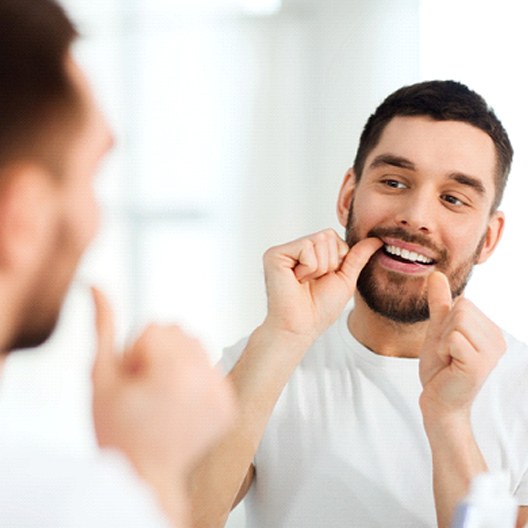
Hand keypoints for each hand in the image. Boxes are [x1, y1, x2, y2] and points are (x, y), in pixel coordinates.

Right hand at [91, 288, 234, 481]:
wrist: (144, 476)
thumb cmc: (117, 431)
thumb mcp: (101, 377)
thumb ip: (103, 327)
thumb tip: (97, 286)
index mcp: (175, 371)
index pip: (155, 327)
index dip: (135, 353)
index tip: (134, 383)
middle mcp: (205, 379)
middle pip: (179, 332)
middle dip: (158, 353)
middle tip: (147, 390)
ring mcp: (221, 393)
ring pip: (197, 347)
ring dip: (177, 363)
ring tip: (163, 397)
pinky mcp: (229, 405)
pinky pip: (211, 368)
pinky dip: (195, 380)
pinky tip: (179, 405)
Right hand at [262, 229, 381, 342]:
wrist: (302, 327)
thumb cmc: (320, 308)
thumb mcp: (345, 279)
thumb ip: (358, 256)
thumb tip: (377, 239)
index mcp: (309, 253)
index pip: (334, 237)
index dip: (338, 260)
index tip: (324, 279)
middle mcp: (295, 248)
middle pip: (327, 235)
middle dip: (329, 263)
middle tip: (313, 282)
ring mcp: (284, 251)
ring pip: (319, 240)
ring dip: (320, 268)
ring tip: (304, 282)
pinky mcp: (274, 254)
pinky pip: (306, 247)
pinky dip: (309, 268)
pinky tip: (296, 281)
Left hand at [419, 272, 504, 416]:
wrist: (438, 401)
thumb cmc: (440, 368)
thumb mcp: (438, 329)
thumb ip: (440, 303)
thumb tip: (436, 274)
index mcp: (491, 330)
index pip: (463, 302)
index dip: (446, 322)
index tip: (449, 345)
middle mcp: (498, 340)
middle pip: (461, 308)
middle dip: (444, 330)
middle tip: (447, 353)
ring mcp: (491, 352)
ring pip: (457, 320)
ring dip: (442, 340)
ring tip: (449, 359)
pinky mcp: (478, 364)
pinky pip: (452, 337)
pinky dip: (442, 349)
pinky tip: (449, 366)